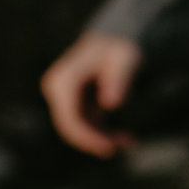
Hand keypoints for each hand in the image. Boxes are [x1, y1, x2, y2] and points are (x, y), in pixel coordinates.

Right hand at [40, 32, 141, 155]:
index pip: (68, 117)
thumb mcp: (125, 60)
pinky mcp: (74, 105)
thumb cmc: (120, 48)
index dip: (87, 137)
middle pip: (70, 127)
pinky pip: (85, 126)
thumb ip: (119, 80)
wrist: (115, 40)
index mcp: (63, 80)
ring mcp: (63, 99)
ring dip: (103, 139)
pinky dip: (103, 134)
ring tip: (130, 141)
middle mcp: (58, 90)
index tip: (109, 147)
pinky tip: (126, 139)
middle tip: (126, 145)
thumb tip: (110, 104)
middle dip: (96, 141)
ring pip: (78, 130)